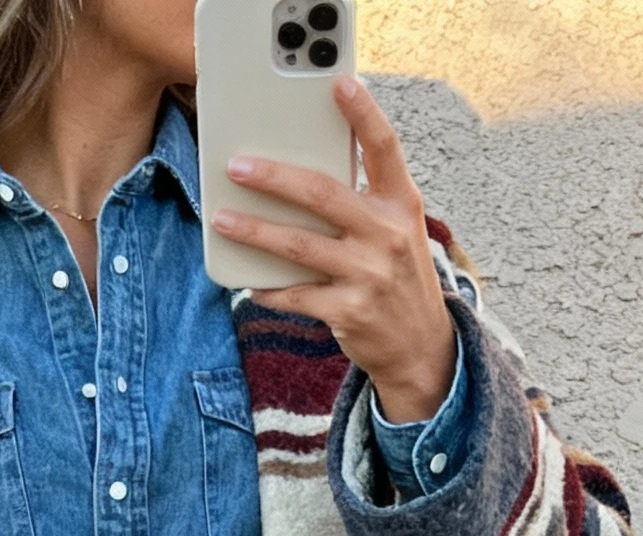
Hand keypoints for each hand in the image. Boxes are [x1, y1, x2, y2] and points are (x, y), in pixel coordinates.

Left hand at [214, 76, 455, 423]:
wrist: (420, 346)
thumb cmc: (397, 277)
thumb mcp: (396, 231)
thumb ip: (363, 201)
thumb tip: (301, 176)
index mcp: (401, 205)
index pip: (385, 147)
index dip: (363, 113)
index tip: (339, 83)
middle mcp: (387, 235)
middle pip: (323, 194)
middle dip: (275, 178)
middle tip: (238, 167)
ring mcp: (368, 275)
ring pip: (298, 245)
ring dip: (254, 232)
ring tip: (222, 219)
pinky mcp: (349, 311)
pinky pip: (296, 294)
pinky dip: (267, 288)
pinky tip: (247, 282)